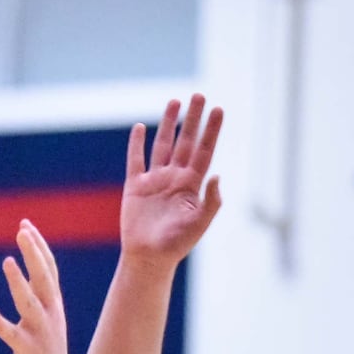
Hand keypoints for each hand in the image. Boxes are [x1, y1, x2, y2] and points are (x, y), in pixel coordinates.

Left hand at [0, 220, 75, 353]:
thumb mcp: (47, 321)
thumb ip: (39, 298)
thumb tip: (29, 274)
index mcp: (54, 306)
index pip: (49, 270)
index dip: (39, 247)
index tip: (26, 224)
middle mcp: (50, 316)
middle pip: (44, 278)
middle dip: (34, 254)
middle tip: (22, 230)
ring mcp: (41, 334)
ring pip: (30, 303)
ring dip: (19, 282)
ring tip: (7, 261)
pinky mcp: (28, 353)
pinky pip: (14, 336)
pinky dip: (2, 324)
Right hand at [121, 93, 222, 266]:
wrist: (149, 258)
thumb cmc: (176, 244)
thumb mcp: (199, 224)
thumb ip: (211, 201)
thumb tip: (216, 175)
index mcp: (192, 186)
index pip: (204, 151)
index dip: (211, 131)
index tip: (218, 110)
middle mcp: (175, 178)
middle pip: (185, 142)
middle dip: (192, 119)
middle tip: (199, 95)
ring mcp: (155, 180)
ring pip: (163, 145)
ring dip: (169, 124)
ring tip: (175, 102)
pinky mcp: (135, 186)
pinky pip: (136, 160)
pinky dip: (137, 144)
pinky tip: (140, 127)